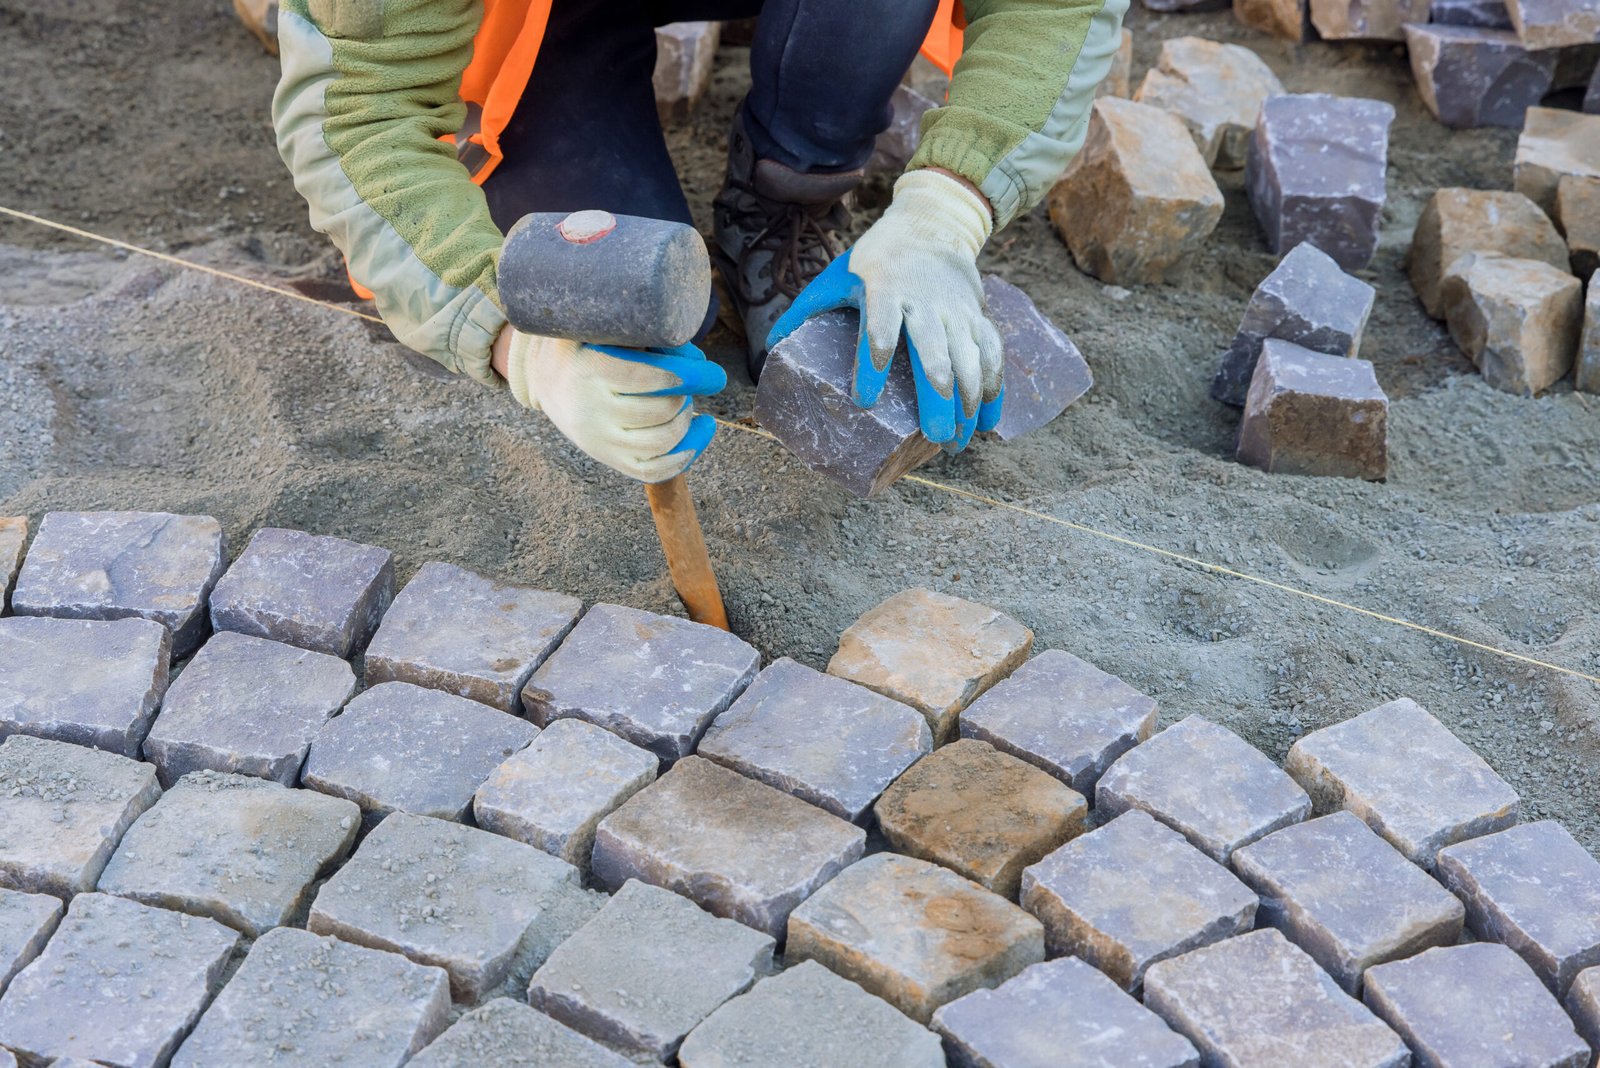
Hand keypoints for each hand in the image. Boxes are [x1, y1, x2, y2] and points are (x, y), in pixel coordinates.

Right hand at [497, 329, 725, 482]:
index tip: (709, 372)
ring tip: (688, 404)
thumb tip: (697, 361)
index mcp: (587, 370)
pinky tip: (701, 431)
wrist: (543, 377)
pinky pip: (652, 471)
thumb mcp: (602, 325)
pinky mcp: (608, 459)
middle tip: (690, 383)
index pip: (648, 378)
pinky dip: (684, 457)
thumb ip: (646, 333)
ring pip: (661, 442)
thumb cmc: (586, 342)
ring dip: (686, 422)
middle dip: (686, 396)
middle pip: (660, 410)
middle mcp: (590, 411)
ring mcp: (598, 441)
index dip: (687, 376)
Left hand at [766, 168, 1003, 449]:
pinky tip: (986, 421)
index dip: (873, 365)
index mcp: (885, 289)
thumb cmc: (875, 259)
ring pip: (969, 359)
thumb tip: (771, 347)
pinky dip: (993, 388)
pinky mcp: (976, 316)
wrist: (931, 223)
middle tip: (933, 437)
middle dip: (937, 397)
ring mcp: (955, 311)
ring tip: (956, 443)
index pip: (880, 329)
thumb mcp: (837, 276)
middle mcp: (925, 302)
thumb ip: (807, 310)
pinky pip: (991, 353)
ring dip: (968, 403)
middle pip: (934, 353)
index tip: (865, 401)